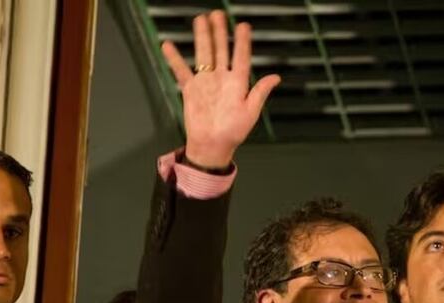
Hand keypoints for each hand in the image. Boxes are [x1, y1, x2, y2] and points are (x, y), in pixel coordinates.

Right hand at [162, 10, 280, 168]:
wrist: (212, 146)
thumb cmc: (232, 133)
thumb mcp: (251, 113)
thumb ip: (260, 92)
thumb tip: (275, 78)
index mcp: (238, 84)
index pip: (241, 57)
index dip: (242, 41)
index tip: (243, 26)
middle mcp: (222, 79)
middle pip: (220, 49)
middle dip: (219, 31)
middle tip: (218, 14)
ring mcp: (206, 82)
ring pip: (203, 54)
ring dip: (202, 37)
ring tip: (201, 20)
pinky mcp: (191, 89)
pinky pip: (181, 71)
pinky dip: (174, 59)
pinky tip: (168, 46)